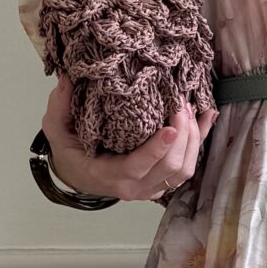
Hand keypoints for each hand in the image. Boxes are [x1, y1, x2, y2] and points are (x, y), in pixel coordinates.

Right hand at [40, 79, 217, 202]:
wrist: (78, 175)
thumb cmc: (70, 151)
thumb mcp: (58, 129)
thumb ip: (60, 106)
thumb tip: (67, 79)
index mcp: (108, 175)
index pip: (137, 166)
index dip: (156, 150)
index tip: (172, 127)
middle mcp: (134, 187)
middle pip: (170, 167)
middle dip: (182, 135)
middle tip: (181, 103)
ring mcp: (151, 188)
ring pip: (184, 170)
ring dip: (193, 138)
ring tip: (192, 108)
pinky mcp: (162, 182)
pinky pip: (187, 167)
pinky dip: (201, 142)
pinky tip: (208, 118)